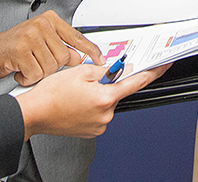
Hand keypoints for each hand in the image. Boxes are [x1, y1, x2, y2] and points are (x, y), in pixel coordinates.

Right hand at [0, 10, 103, 84]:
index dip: (90, 50)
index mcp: (50, 20)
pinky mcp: (19, 50)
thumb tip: (79, 58)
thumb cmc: (15, 48)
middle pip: (64, 57)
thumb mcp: (41, 42)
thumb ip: (60, 47)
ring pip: (51, 67)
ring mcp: (30, 36)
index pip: (76, 37)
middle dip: (52, 68)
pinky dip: (28, 78)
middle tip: (37, 64)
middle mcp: (41, 25)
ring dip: (39, 74)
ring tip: (27, 66)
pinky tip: (20, 71)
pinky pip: (36, 74)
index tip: (101, 61)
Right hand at [16, 62, 169, 138]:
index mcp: (105, 97)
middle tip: (89, 80)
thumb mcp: (80, 71)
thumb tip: (119, 69)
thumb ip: (105, 69)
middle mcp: (105, 114)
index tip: (163, 66)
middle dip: (109, 84)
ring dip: (99, 95)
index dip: (153, 72)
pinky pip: (99, 113)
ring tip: (77, 92)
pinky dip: (93, 105)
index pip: (136, 82)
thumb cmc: (52, 94)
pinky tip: (77, 102)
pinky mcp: (92, 131)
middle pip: (118, 92)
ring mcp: (99, 125)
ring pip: (107, 103)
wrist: (34, 113)